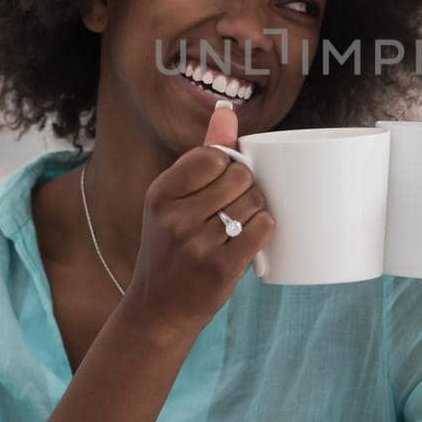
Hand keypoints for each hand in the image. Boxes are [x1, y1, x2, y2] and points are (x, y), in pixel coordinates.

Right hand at [122, 101, 274, 336]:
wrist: (158, 310)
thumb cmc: (170, 248)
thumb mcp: (172, 201)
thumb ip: (202, 155)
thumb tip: (226, 111)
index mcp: (160, 194)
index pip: (213, 154)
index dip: (228, 165)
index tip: (222, 183)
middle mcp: (174, 217)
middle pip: (241, 176)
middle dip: (247, 188)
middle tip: (233, 208)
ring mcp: (196, 245)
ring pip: (254, 202)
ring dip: (256, 211)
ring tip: (239, 226)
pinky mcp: (219, 269)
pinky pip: (262, 229)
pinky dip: (263, 230)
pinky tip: (250, 240)